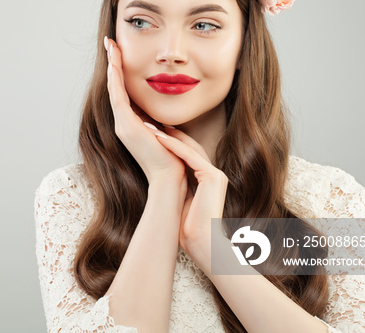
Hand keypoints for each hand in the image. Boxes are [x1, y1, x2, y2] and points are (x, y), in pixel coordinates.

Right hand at [105, 36, 185, 187]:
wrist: (172, 180)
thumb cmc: (176, 160)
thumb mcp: (168, 133)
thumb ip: (163, 122)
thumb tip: (168, 112)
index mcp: (133, 125)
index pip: (124, 91)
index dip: (121, 71)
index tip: (120, 52)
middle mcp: (123, 124)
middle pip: (115, 86)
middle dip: (113, 62)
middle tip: (110, 42)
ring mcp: (122, 125)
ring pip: (114, 88)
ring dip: (112, 65)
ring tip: (111, 46)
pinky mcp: (126, 126)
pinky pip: (117, 97)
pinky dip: (115, 79)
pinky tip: (115, 63)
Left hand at [152, 128, 228, 272]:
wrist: (202, 244)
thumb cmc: (188, 230)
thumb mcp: (180, 202)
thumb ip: (177, 189)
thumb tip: (160, 184)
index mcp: (206, 180)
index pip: (186, 154)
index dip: (169, 142)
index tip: (151, 132)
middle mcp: (213, 174)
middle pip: (189, 146)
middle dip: (168, 133)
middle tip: (149, 121)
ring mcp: (215, 174)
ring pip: (189, 148)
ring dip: (168, 135)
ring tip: (148, 125)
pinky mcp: (213, 177)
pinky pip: (190, 156)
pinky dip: (173, 146)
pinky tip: (158, 137)